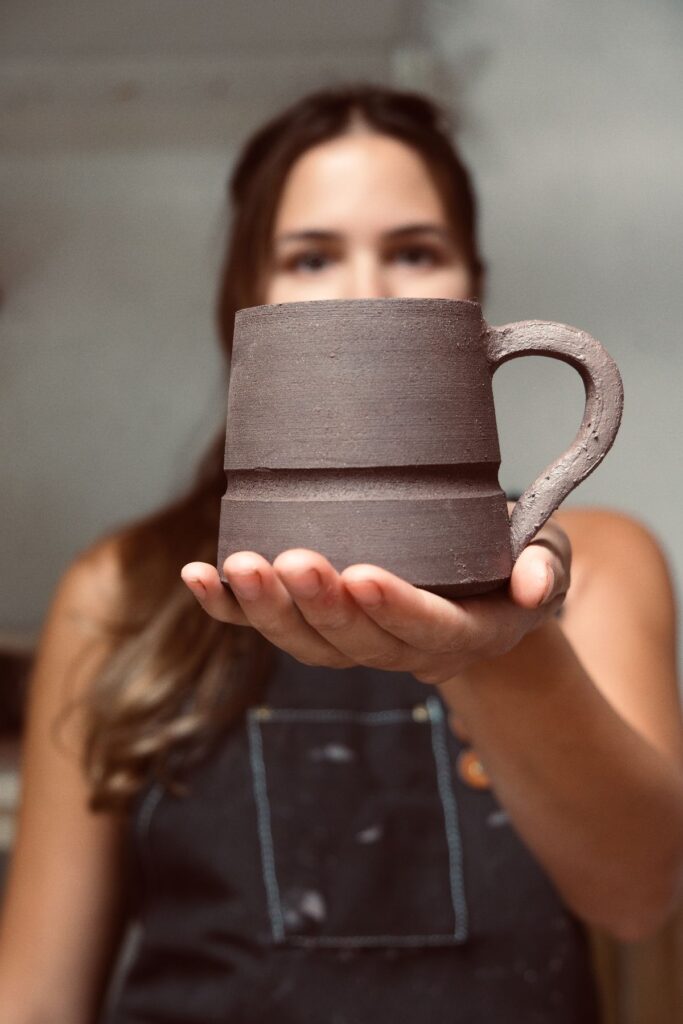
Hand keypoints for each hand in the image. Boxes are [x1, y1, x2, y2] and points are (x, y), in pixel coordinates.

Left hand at [180, 504, 569, 684]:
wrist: (474, 591)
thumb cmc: (511, 561)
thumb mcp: (547, 556)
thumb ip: (545, 565)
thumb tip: (534, 583)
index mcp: (463, 634)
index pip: (429, 631)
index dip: (396, 609)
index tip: (363, 576)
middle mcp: (405, 650)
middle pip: (356, 643)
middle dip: (319, 604)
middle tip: (293, 560)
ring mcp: (355, 644)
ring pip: (306, 644)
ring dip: (267, 608)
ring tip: (238, 565)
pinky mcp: (317, 628)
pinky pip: (270, 628)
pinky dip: (229, 608)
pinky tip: (197, 577)